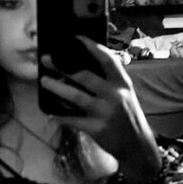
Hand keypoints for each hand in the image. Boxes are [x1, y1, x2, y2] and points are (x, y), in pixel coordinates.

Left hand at [40, 36, 160, 178]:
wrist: (137, 145)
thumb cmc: (127, 116)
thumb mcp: (124, 94)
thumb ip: (108, 81)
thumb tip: (80, 67)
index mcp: (122, 83)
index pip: (107, 59)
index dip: (90, 47)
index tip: (74, 38)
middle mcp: (115, 95)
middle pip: (85, 76)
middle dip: (63, 66)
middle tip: (47, 59)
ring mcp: (106, 112)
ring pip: (76, 97)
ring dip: (57, 88)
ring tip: (44, 81)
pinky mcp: (98, 129)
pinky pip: (74, 120)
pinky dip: (61, 116)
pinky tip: (51, 112)